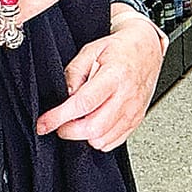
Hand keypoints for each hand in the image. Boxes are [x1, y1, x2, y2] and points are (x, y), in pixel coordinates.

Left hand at [35, 17, 166, 148]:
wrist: (147, 49)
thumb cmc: (120, 49)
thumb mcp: (90, 51)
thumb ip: (74, 73)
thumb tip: (65, 97)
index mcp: (114, 76)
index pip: (83, 104)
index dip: (59, 117)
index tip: (44, 124)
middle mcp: (126, 96)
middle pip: (93, 127)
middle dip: (68, 131)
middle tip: (59, 124)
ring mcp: (133, 111)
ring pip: (103, 139)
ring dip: (83, 136)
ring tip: (77, 122)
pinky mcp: (137, 120)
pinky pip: (114, 142)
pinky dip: (98, 140)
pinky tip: (92, 126)